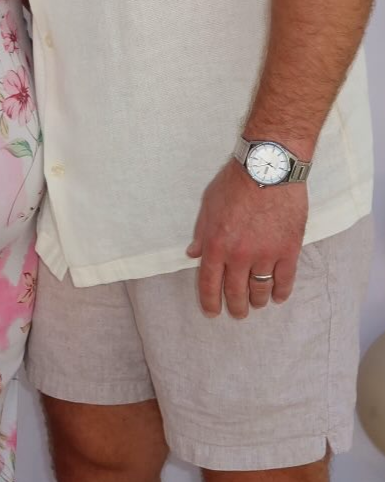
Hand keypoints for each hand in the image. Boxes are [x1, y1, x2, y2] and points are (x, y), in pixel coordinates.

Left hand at [187, 160, 307, 318]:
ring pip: (260, 289)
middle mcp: (238, 255)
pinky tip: (278, 297)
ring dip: (257, 301)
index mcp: (215, 245)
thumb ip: (201, 233)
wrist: (268, 168)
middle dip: (236, 307)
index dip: (209, 302)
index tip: (212, 312)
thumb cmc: (235, 182)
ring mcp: (265, 254)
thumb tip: (193, 254)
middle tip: (238, 313)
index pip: (209, 284)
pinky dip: (281, 292)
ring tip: (257, 304)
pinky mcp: (288, 250)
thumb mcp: (208, 205)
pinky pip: (285, 279)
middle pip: (235, 292)